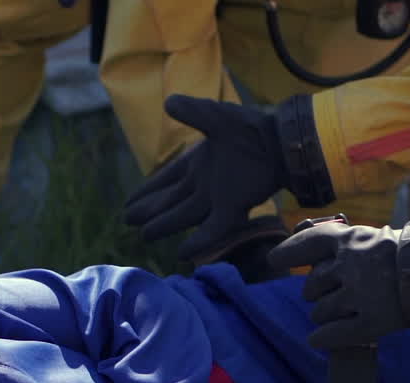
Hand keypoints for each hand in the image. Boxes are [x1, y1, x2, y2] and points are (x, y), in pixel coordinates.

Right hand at [125, 95, 289, 263]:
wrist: (282, 139)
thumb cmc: (252, 127)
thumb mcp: (217, 115)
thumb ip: (193, 111)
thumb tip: (168, 102)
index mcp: (196, 163)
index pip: (164, 180)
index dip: (146, 191)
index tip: (128, 202)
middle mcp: (202, 184)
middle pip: (169, 202)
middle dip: (148, 211)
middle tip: (127, 221)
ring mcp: (217, 198)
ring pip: (183, 216)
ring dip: (164, 225)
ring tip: (144, 235)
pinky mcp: (234, 208)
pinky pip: (212, 229)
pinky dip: (199, 241)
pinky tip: (182, 253)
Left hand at [267, 220, 407, 348]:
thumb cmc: (406, 256)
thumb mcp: (372, 239)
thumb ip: (341, 247)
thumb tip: (302, 263)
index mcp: (352, 240)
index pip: (309, 243)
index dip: (289, 253)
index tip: (274, 260)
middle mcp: (352, 265)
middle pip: (311, 287)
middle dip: (317, 293)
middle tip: (339, 292)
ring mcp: (362, 294)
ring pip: (319, 312)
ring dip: (325, 315)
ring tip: (348, 310)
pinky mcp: (373, 321)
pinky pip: (334, 335)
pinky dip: (322, 338)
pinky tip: (317, 340)